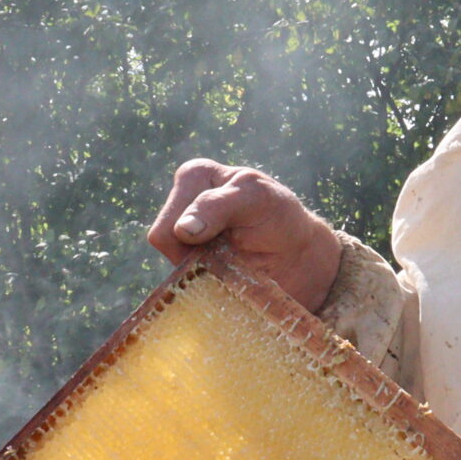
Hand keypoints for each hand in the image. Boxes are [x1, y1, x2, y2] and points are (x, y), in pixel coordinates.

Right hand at [146, 158, 344, 312]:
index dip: (201, 233)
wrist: (295, 254)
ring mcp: (180, 236)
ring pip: (172, 264)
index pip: (172, 219)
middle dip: (197, 250)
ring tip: (229, 257)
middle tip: (232, 246)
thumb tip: (182, 230)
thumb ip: (217, 206)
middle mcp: (180, 204)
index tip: (241, 226)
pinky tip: (224, 270)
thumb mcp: (257, 199)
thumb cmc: (279, 216)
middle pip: (164, 241)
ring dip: (201, 268)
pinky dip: (203, 281)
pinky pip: (181, 283)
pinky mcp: (189, 263)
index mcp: (194, 177)